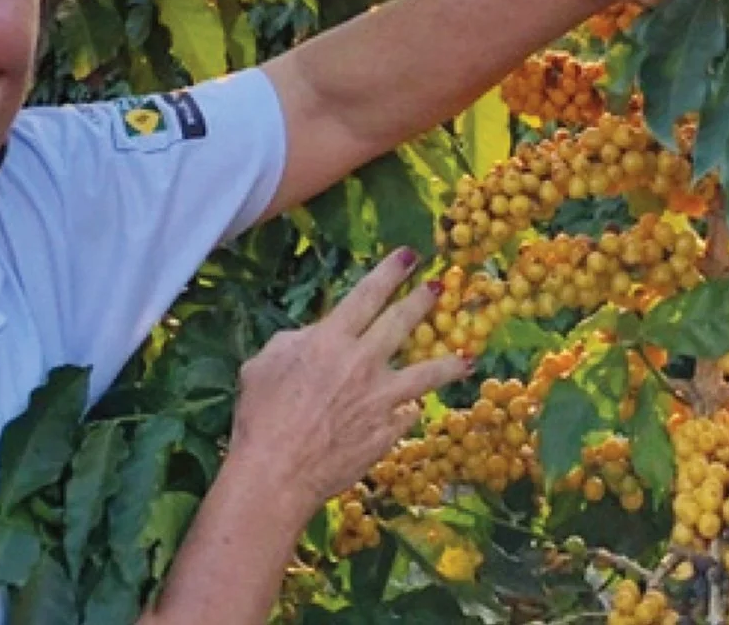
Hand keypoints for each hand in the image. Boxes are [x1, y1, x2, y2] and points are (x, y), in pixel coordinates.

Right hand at [228, 249, 466, 521]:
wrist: (278, 473)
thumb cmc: (261, 417)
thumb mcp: (264, 363)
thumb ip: (295, 343)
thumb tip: (314, 340)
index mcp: (331, 340)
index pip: (367, 294)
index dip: (390, 272)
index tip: (409, 256)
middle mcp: (363, 363)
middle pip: (401, 323)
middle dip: (422, 300)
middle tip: (439, 286)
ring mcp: (381, 399)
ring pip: (425, 373)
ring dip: (447, 361)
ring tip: (467, 355)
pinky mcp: (387, 432)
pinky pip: (406, 414)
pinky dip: (409, 409)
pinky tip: (415, 408)